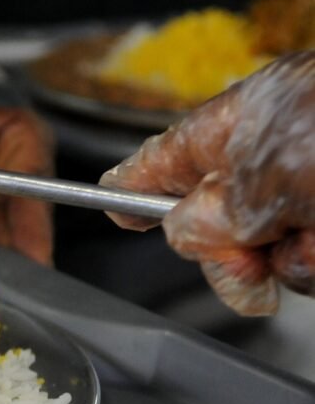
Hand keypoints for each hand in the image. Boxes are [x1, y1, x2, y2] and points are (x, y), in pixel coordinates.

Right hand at [100, 51, 314, 315]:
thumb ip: (209, 209)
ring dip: (287, 262)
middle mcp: (262, 168)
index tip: (108, 202)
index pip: (159, 160)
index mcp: (234, 131)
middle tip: (252, 259)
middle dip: (225, 256)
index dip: (128, 186)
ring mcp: (300, 202)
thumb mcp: (266, 170)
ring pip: (257, 261)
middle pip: (203, 228)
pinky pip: (303, 272)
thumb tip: (187, 234)